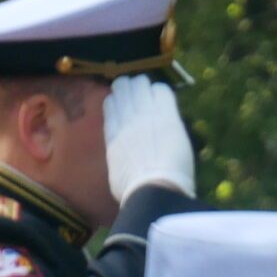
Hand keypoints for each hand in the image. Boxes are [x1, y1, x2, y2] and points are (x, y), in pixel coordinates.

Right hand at [101, 74, 195, 200]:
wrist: (152, 190)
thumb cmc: (134, 192)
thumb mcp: (116, 172)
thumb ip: (118, 156)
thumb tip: (123, 158)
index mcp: (112, 133)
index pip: (110, 104)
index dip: (118, 102)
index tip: (126, 106)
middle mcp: (125, 118)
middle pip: (123, 87)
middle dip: (131, 89)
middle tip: (141, 97)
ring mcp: (145, 114)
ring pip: (140, 84)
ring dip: (146, 88)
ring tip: (154, 97)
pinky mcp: (166, 115)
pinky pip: (162, 90)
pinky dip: (163, 93)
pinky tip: (167, 102)